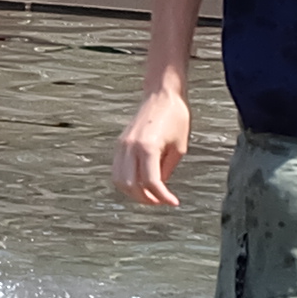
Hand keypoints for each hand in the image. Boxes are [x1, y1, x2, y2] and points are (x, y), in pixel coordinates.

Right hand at [117, 83, 193, 206]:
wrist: (162, 94)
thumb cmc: (175, 116)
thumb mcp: (180, 147)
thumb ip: (167, 169)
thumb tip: (160, 185)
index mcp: (148, 148)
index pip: (152, 182)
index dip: (163, 197)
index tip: (173, 202)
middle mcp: (131, 147)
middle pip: (131, 185)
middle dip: (146, 199)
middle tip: (160, 201)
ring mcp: (122, 145)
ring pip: (119, 180)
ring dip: (133, 192)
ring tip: (148, 195)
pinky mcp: (120, 143)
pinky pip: (117, 169)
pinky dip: (126, 180)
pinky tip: (139, 183)